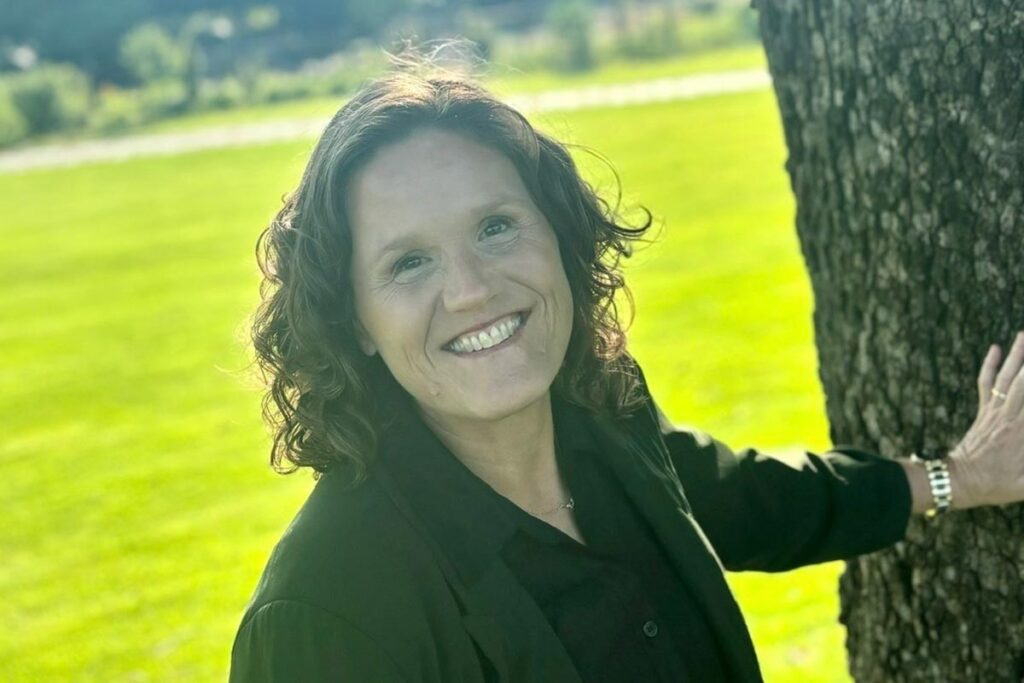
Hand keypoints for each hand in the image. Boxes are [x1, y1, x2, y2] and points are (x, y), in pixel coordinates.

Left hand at [948, 331, 1023, 508]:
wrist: (960, 481)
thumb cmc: (998, 486)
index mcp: (1023, 433)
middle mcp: (1010, 417)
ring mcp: (994, 411)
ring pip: (1008, 378)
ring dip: (1017, 354)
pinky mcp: (983, 411)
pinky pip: (985, 383)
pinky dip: (989, 365)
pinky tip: (994, 347)